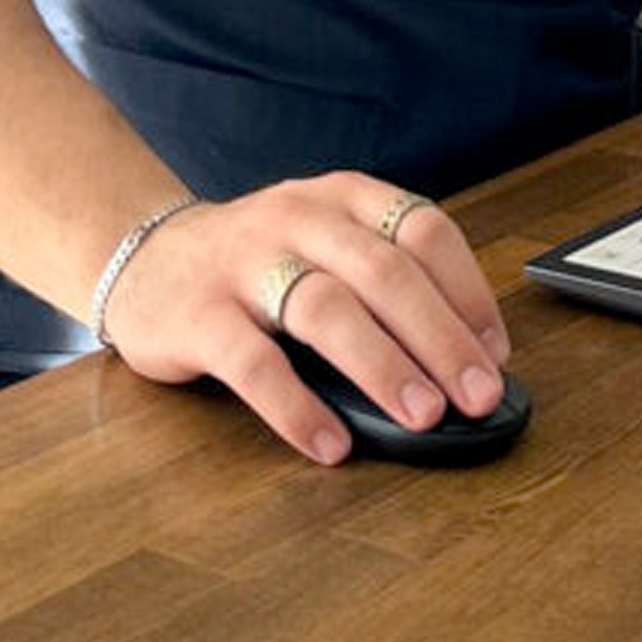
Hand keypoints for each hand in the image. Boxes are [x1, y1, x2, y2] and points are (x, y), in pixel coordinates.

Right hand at [100, 173, 510, 464]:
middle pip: (384, 272)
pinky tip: (332, 443)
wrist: (145, 256)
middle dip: (441, 337)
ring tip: (423, 416)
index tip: (495, 352)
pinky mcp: (196, 315)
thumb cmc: (261, 260)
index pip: (424, 230)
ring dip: (383, 366)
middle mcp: (300, 218)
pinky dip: (297, 406)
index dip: (467, 291)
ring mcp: (244, 263)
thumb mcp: (327, 242)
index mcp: (344, 198)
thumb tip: (466, 358)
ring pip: (326, 309)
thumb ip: (385, 281)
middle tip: (478, 396)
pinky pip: (253, 362)